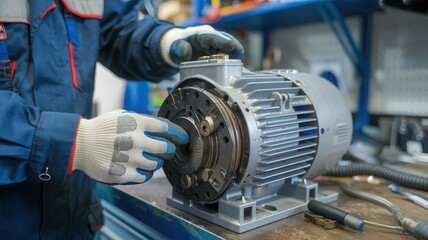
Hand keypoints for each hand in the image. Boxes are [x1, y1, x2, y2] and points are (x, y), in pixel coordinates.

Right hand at [68, 110, 188, 183]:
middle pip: (166, 148)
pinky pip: (144, 177)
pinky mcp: (122, 174)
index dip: (178, 134)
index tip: (183, 139)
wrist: (79, 143)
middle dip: (169, 150)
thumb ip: (142, 120)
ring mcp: (129, 158)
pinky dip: (145, 174)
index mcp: (136, 123)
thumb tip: (164, 127)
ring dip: (157, 162)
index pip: (166, 128)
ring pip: (157, 164)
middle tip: (166, 150)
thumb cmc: (102, 128)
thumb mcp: (122, 115)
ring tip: (150, 159)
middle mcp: (135, 140)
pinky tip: (140, 169)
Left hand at [160, 25, 243, 66]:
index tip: (230, 46)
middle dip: (232, 45)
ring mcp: (214, 43)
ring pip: (226, 45)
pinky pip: (224, 51)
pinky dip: (231, 56)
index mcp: (200, 34)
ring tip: (241, 58)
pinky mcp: (216, 50)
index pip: (212, 37)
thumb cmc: (178, 45)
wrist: (178, 46)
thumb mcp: (175, 48)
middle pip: (223, 39)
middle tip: (241, 52)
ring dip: (234, 51)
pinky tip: (235, 63)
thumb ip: (180, 49)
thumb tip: (187, 53)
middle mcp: (209, 37)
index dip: (222, 42)